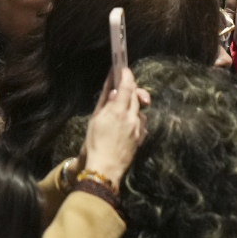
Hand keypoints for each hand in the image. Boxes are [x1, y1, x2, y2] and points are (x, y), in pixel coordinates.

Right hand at [82, 68, 147, 186]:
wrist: (105, 168)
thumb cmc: (94, 144)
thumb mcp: (96, 120)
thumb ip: (107, 103)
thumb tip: (115, 91)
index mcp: (118, 111)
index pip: (127, 86)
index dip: (127, 75)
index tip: (124, 68)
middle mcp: (132, 117)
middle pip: (136, 96)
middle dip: (130, 90)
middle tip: (122, 88)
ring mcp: (139, 128)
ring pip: (139, 109)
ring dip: (133, 106)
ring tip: (120, 113)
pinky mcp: (141, 137)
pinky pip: (141, 122)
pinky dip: (135, 119)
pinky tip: (125, 126)